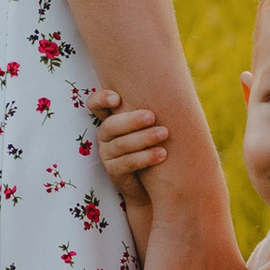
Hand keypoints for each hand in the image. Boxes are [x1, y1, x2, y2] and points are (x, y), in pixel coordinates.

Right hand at [86, 88, 169, 212]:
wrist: (154, 183)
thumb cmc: (155, 145)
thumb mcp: (151, 125)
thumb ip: (151, 110)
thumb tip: (174, 86)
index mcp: (112, 120)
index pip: (95, 104)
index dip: (101, 99)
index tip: (117, 98)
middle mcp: (105, 136)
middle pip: (110, 125)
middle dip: (131, 120)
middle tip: (152, 116)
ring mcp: (107, 155)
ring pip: (121, 144)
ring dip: (143, 138)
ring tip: (164, 133)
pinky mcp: (114, 173)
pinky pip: (127, 163)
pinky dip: (145, 157)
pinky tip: (162, 153)